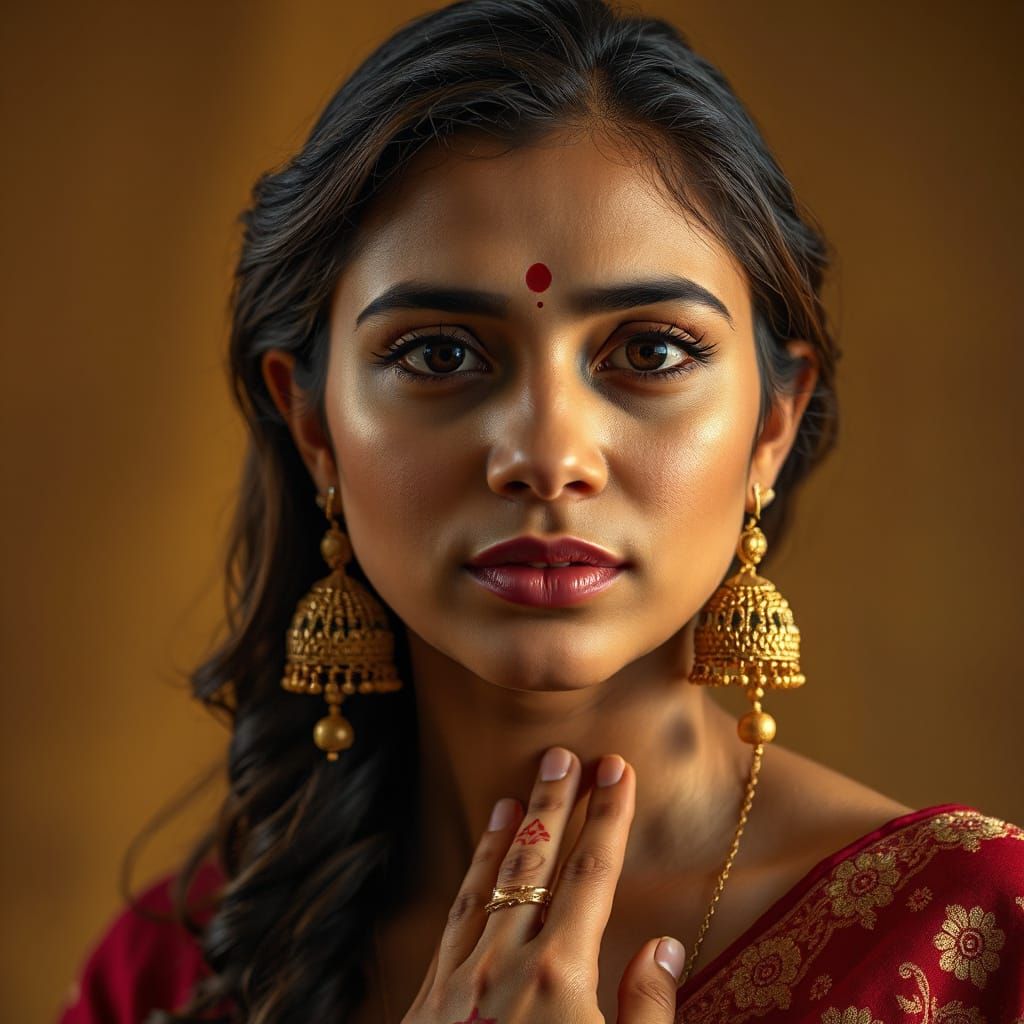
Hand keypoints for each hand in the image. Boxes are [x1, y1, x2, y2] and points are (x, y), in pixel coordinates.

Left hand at [402, 747, 685, 1022]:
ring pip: (487, 883)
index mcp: (560, 979)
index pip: (590, 875)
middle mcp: (505, 964)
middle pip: (535, 862)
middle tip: (565, 753)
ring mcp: (460, 979)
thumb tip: (664, 943)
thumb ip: (647, 1011)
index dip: (608, 817)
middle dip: (554, 803)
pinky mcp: (428, 1000)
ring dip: (507, 832)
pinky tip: (477, 864)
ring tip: (518, 791)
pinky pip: (454, 919)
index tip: (617, 769)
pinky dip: (470, 880)